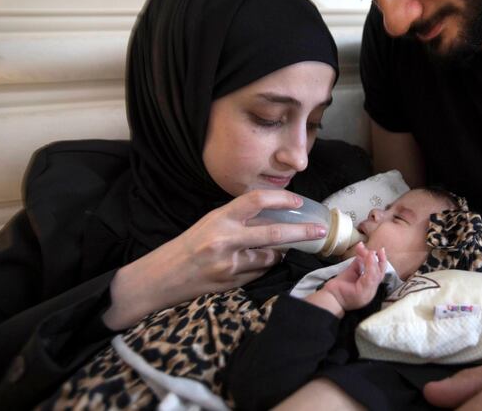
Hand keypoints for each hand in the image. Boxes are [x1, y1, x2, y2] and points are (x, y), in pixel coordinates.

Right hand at [104, 189, 326, 328]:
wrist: (162, 276)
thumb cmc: (187, 246)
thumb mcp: (209, 223)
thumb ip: (238, 219)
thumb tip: (272, 215)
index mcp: (220, 218)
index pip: (257, 200)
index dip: (282, 198)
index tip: (299, 201)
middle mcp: (225, 239)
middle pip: (274, 233)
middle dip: (301, 232)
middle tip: (318, 231)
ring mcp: (229, 264)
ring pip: (269, 257)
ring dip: (281, 252)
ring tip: (285, 248)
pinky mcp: (230, 283)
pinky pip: (258, 273)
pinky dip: (265, 267)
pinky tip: (264, 263)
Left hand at [308, 243, 386, 317]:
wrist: (330, 297)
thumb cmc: (338, 287)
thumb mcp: (351, 271)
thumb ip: (359, 263)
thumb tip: (364, 251)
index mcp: (369, 287)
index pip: (380, 273)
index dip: (382, 261)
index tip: (380, 251)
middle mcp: (371, 291)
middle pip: (380, 274)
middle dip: (378, 260)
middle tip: (373, 251)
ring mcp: (368, 293)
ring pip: (375, 275)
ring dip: (372, 261)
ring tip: (368, 253)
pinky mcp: (363, 292)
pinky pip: (370, 277)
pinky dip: (370, 266)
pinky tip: (368, 257)